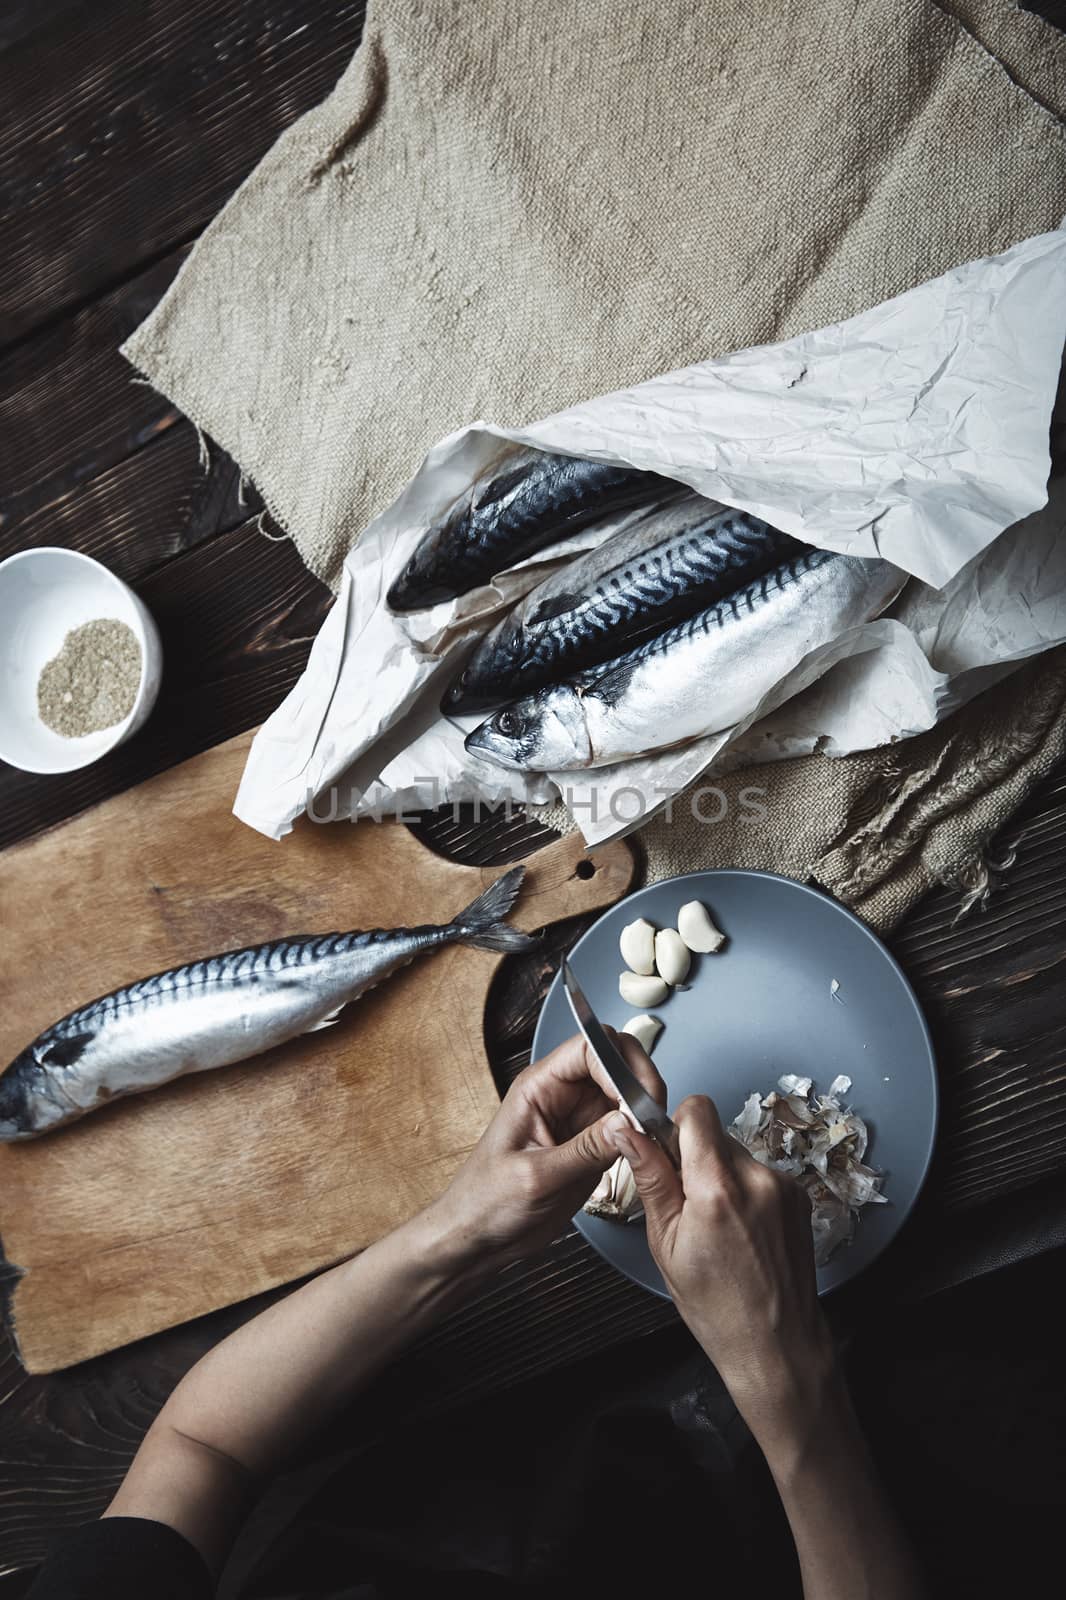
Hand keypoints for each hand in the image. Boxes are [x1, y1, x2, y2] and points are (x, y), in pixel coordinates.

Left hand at [426, 1029, 665, 1271]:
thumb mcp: (536, 1177)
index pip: (589, 1048)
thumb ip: (585, 1149)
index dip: (619, 1066)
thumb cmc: (487, 1202)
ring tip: (654, 1139)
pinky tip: (649, 1152)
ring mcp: (580, 1118)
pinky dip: (644, 1135)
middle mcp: (562, 1095)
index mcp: (539, 1087)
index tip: (636, 1100)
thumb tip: (629, 1122)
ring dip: (647, 1109)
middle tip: (652, 1117)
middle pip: (615, 1061)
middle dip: (641, 1082)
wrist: (479, 1237)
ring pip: (628, 1093)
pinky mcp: (593, 1145)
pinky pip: (628, 1127)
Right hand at [610, 1091, 836, 1451]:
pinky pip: (760, 1174)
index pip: (697, 1110)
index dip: (676, 1126)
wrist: (776, 1343)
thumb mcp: (666, 1243)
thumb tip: (627, 1130)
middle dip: (696, 1159)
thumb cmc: (717, 1306)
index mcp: (717, 1187)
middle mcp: (757, 1178)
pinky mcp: (799, 1196)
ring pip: (737, 1155)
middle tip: (689, 1206)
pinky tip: (741, 1231)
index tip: (666, 1152)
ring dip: (722, 1176)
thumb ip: (650, 1176)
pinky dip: (746, 1192)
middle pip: (716, 1134)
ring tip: (718, 1226)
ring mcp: (784, 1186)